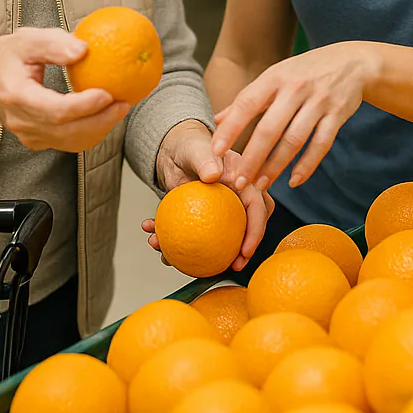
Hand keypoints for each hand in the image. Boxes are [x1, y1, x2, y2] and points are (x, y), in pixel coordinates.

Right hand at [0, 27, 129, 152]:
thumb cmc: (3, 57)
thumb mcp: (25, 40)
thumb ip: (53, 43)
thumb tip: (84, 50)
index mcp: (16, 96)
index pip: (55, 110)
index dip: (85, 105)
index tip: (108, 92)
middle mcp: (21, 121)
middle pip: (67, 131)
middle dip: (101, 120)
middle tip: (124, 102)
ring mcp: (28, 135)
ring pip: (70, 142)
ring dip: (100, 128)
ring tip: (120, 107)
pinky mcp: (37, 140)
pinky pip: (68, 142)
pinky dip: (90, 132)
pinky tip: (105, 115)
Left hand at [141, 119, 274, 272]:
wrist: (174, 150)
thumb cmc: (192, 146)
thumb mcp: (199, 150)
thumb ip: (206, 160)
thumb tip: (212, 176)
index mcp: (244, 182)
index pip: (259, 208)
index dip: (256, 232)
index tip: (244, 251)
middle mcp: (237, 200)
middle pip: (247, 229)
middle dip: (242, 252)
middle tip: (232, 266)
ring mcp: (220, 212)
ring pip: (217, 238)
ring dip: (199, 252)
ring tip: (177, 258)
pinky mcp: (200, 219)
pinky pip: (191, 235)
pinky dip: (172, 241)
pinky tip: (154, 239)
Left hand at [210, 43, 376, 190]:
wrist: (352, 62)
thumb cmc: (305, 71)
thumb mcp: (275, 76)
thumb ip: (248, 99)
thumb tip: (217, 119)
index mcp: (275, 77)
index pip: (247, 103)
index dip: (231, 128)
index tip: (216, 150)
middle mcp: (295, 88)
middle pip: (270, 128)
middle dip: (252, 158)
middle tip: (239, 182)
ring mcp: (318, 101)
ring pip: (294, 140)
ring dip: (276, 166)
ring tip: (261, 184)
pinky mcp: (338, 114)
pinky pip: (321, 144)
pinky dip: (307, 165)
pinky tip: (294, 181)